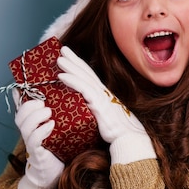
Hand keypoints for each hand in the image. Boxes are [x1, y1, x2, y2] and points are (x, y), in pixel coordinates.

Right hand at [14, 99, 64, 188]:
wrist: (54, 174)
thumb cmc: (57, 149)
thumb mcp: (56, 128)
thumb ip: (53, 116)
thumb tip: (57, 98)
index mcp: (31, 124)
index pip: (20, 107)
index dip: (20, 96)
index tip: (29, 88)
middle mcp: (28, 132)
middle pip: (19, 115)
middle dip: (29, 106)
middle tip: (44, 103)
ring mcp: (31, 143)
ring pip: (25, 126)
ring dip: (36, 116)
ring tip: (48, 112)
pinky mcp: (37, 153)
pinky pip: (33, 139)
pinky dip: (41, 130)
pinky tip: (51, 126)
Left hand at [57, 46, 155, 164]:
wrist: (129, 139)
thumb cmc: (117, 132)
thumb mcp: (103, 118)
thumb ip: (94, 111)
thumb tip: (82, 109)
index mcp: (104, 95)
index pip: (90, 76)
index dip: (80, 65)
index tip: (69, 56)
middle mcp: (103, 93)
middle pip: (86, 72)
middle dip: (74, 59)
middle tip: (62, 49)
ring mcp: (102, 98)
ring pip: (84, 77)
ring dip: (71, 67)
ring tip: (59, 59)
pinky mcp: (100, 105)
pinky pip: (84, 89)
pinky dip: (72, 81)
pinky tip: (62, 76)